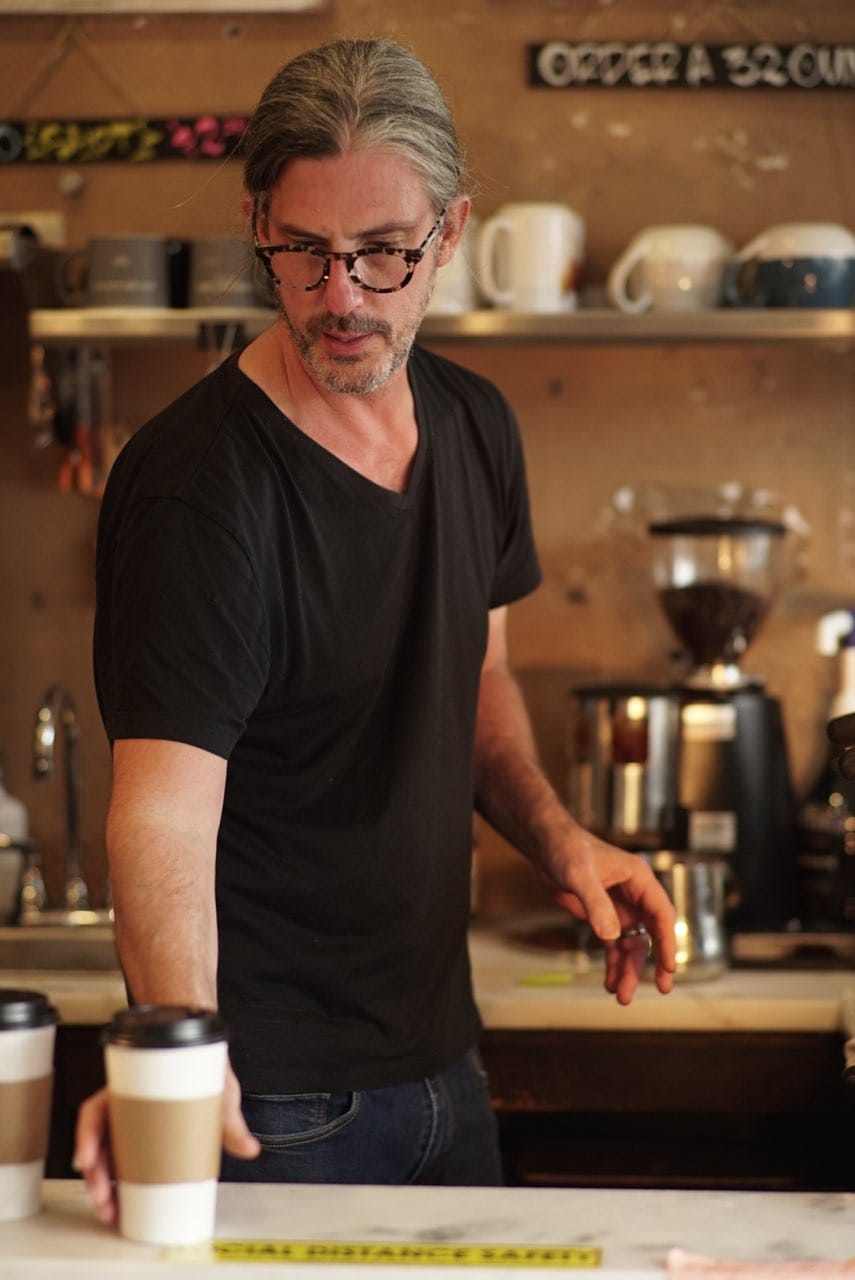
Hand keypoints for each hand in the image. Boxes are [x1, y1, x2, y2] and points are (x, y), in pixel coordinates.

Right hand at [73, 1062, 260, 1223]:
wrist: (214, 1064)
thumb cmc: (207, 1070)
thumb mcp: (219, 1092)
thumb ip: (231, 1122)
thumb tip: (250, 1149)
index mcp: (132, 1087)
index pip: (96, 1109)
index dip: (87, 1136)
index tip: (88, 1160)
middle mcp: (125, 1106)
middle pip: (95, 1140)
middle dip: (94, 1174)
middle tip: (104, 1199)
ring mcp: (130, 1124)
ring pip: (103, 1155)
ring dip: (101, 1184)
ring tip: (110, 1210)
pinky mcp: (141, 1140)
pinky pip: (118, 1160)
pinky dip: (114, 1183)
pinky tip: (116, 1203)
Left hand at [539, 827, 676, 1003]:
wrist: (546, 846)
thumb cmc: (566, 850)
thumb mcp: (579, 875)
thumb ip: (596, 904)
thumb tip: (611, 937)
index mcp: (639, 879)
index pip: (662, 913)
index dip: (668, 941)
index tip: (669, 967)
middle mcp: (635, 895)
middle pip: (650, 935)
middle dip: (650, 964)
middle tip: (660, 990)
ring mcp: (620, 907)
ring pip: (632, 945)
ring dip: (628, 969)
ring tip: (622, 996)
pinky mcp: (603, 916)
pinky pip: (614, 945)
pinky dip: (613, 964)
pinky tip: (609, 983)